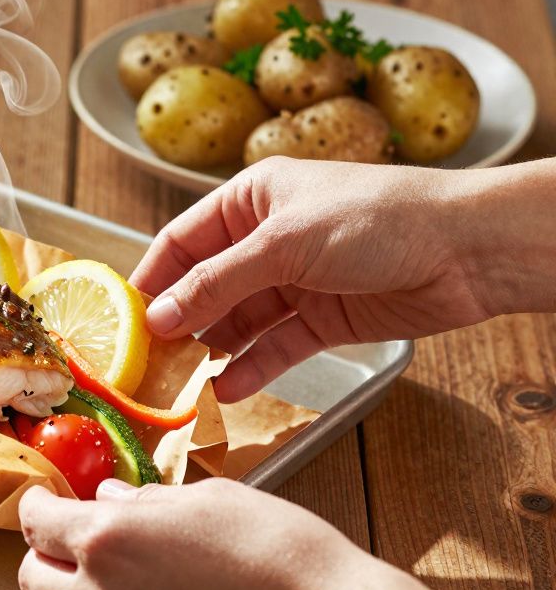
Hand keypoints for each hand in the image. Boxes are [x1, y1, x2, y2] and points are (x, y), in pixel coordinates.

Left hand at [18, 479, 514, 589]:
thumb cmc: (276, 551)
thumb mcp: (204, 499)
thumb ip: (142, 501)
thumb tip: (109, 498)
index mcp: (105, 539)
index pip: (35, 520)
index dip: (40, 503)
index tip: (50, 499)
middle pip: (33, 575)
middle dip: (46, 550)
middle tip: (75, 533)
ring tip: (114, 573)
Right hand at [130, 156, 555, 402]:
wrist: (468, 249)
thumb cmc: (378, 219)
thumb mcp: (284, 244)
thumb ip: (218, 283)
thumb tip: (161, 316)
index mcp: (252, 199)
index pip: (182, 240)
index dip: (152, 278)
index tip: (122, 317)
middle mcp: (268, 239)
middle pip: (206, 286)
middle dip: (179, 322)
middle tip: (147, 361)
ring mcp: (296, 280)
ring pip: (238, 321)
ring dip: (213, 351)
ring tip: (182, 384)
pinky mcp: (324, 318)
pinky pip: (276, 347)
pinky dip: (253, 368)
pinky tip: (228, 390)